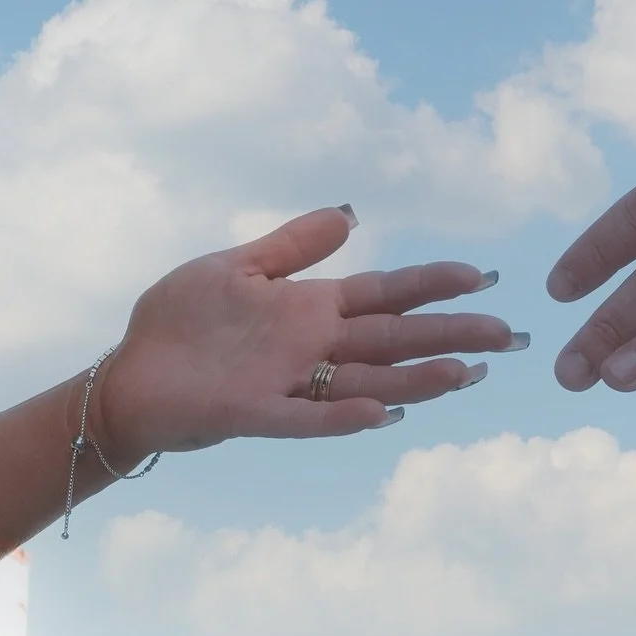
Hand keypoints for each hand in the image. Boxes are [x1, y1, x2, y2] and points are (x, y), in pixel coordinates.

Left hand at [94, 207, 520, 461]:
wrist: (129, 376)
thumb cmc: (178, 323)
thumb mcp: (237, 267)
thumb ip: (295, 246)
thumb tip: (353, 216)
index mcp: (310, 310)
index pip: (386, 296)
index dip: (432, 286)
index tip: (481, 277)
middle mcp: (311, 350)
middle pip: (393, 340)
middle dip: (450, 336)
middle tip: (506, 336)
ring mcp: (289, 385)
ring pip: (367, 383)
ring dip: (417, 380)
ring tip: (465, 375)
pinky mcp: (256, 415)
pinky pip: (307, 419)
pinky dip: (343, 416)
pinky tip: (382, 412)